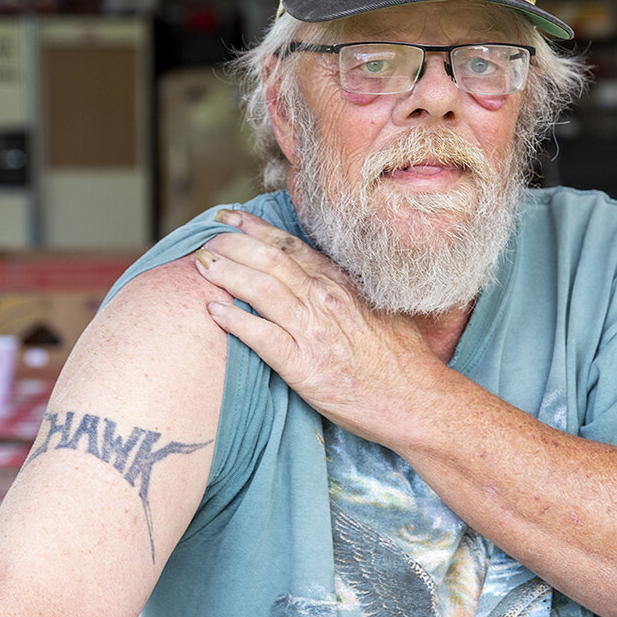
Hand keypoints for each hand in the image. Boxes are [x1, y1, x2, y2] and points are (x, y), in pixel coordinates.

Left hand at [194, 210, 436, 441]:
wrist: (417, 399)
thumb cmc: (402, 359)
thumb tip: (324, 279)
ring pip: (261, 290)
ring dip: (226, 274)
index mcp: (341, 283)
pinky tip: (213, 312)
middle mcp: (326, 299)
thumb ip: (347, 291)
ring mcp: (315, 331)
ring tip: (200, 267)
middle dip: (231, 245)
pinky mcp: (306, 367)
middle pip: (268, 260)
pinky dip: (235, 321)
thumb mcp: (379, 309)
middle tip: (204, 242)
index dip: (254, 228)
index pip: (289, 245)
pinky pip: (262, 338)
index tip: (229, 218)